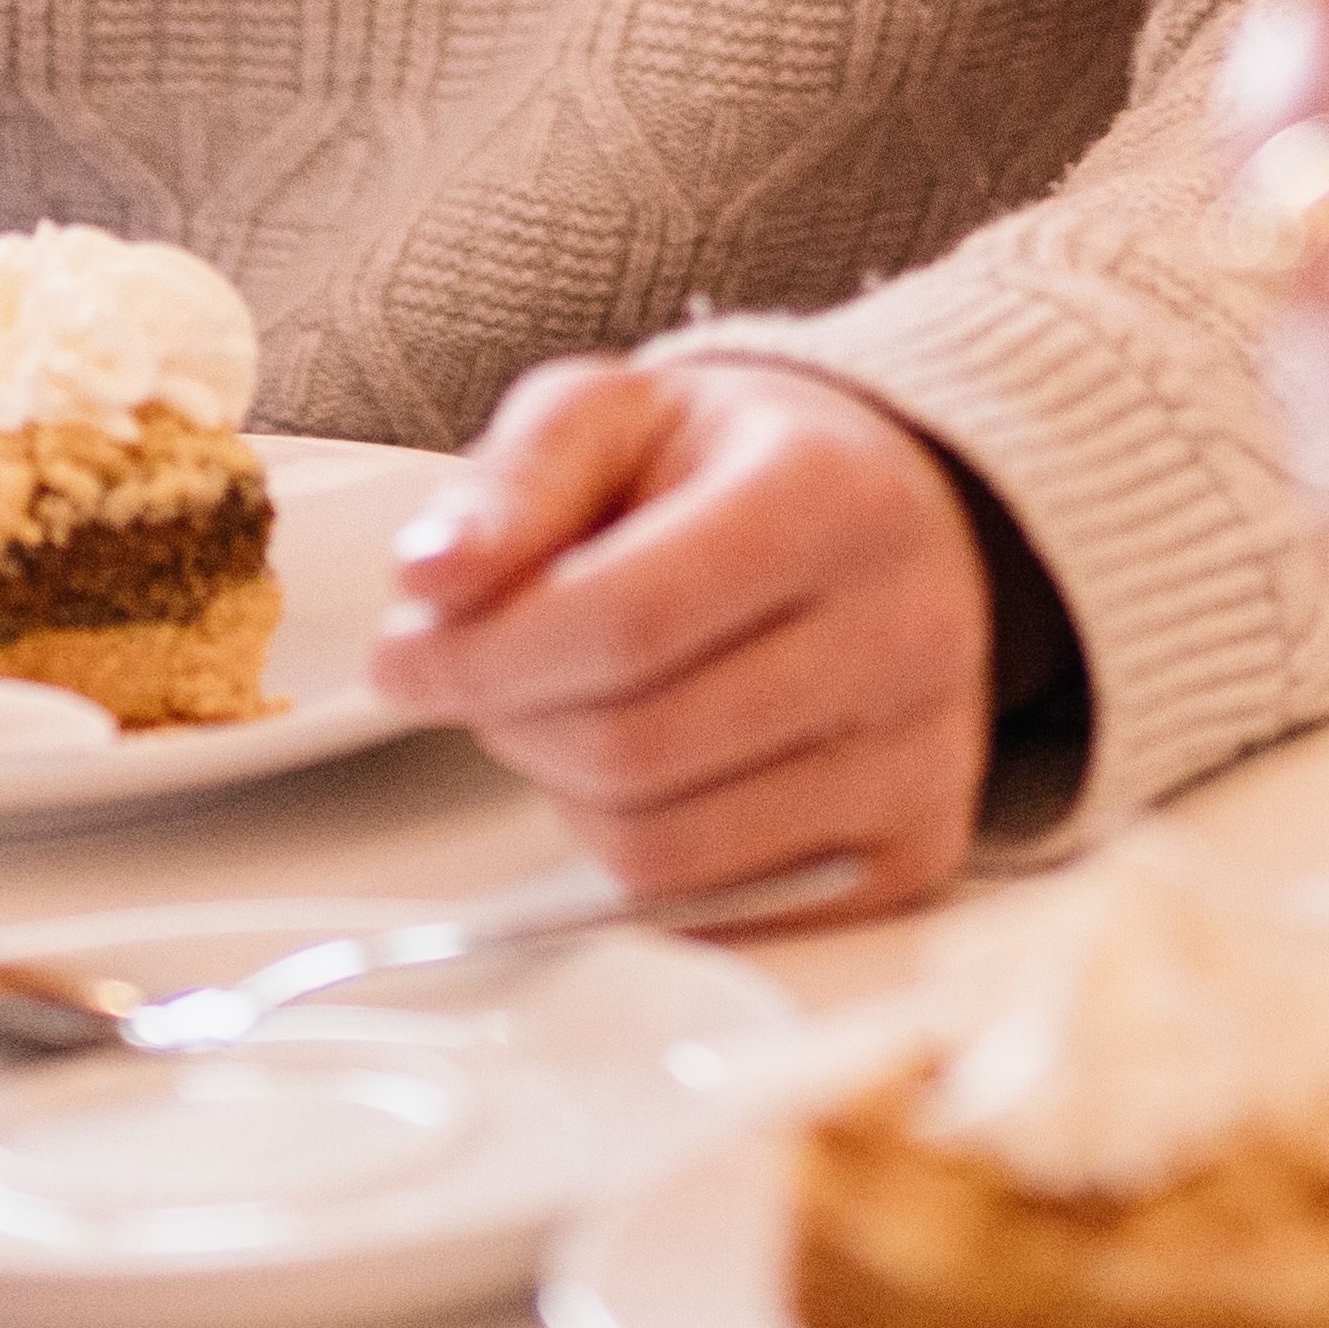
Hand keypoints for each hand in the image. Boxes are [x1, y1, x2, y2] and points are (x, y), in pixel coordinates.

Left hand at [363, 356, 995, 908]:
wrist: (895, 514)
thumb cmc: (737, 468)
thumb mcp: (615, 416)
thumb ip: (514, 484)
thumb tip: (431, 580)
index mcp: (835, 497)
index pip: (628, 620)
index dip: (484, 657)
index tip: (405, 658)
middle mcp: (910, 632)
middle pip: (634, 747)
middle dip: (513, 723)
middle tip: (486, 679)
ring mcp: (924, 757)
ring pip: (662, 850)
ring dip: (566, 796)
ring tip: (571, 715)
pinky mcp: (916, 850)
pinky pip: (717, 910)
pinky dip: (635, 859)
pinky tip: (643, 777)